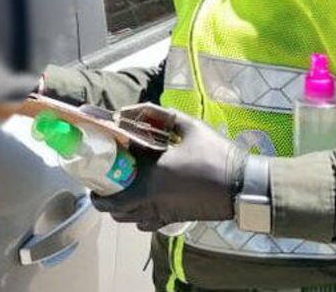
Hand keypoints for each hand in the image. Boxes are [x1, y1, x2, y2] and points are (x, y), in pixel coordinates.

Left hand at [91, 111, 247, 231]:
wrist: (242, 186)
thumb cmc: (215, 155)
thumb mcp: (189, 126)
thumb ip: (158, 115)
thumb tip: (129, 111)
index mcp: (150, 180)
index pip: (110, 192)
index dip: (96, 185)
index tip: (93, 169)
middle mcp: (151, 202)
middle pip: (114, 210)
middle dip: (105, 196)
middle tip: (106, 176)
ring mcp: (162, 214)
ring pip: (128, 220)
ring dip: (119, 206)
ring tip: (123, 185)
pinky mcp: (173, 220)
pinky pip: (145, 224)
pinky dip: (137, 215)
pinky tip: (144, 196)